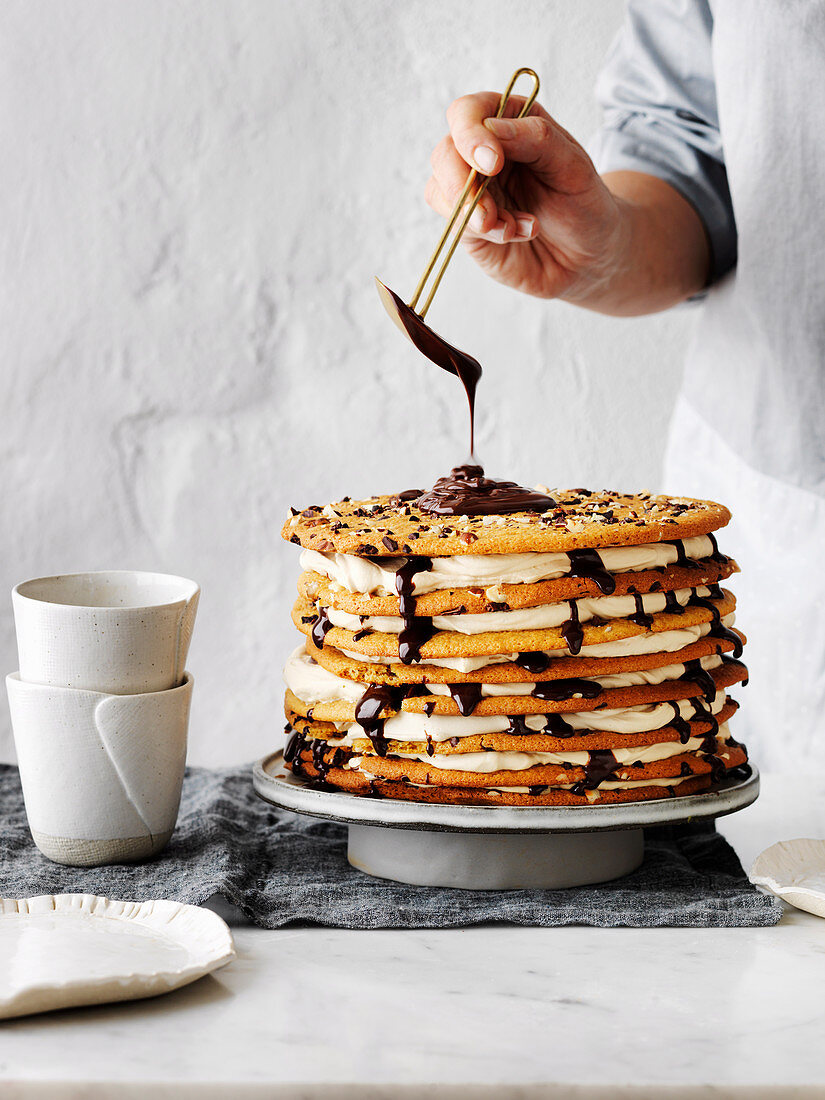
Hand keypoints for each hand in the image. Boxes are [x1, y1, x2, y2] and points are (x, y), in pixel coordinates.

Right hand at [426, 92, 626, 303]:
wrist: (588, 256)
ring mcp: (472, 190)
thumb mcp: (572, 165)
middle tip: (490, 210)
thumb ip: (536, 138)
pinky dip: (485, 231)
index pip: (468, 113)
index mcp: (509, 123)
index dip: (471, 134)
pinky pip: (455, 224)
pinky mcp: (468, 226)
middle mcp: (483, 153)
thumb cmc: (583, 203)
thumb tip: (491, 129)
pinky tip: (515, 234)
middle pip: (445, 153)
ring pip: (440, 190)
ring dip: (474, 212)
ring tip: (512, 227)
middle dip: (462, 182)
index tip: (493, 163)